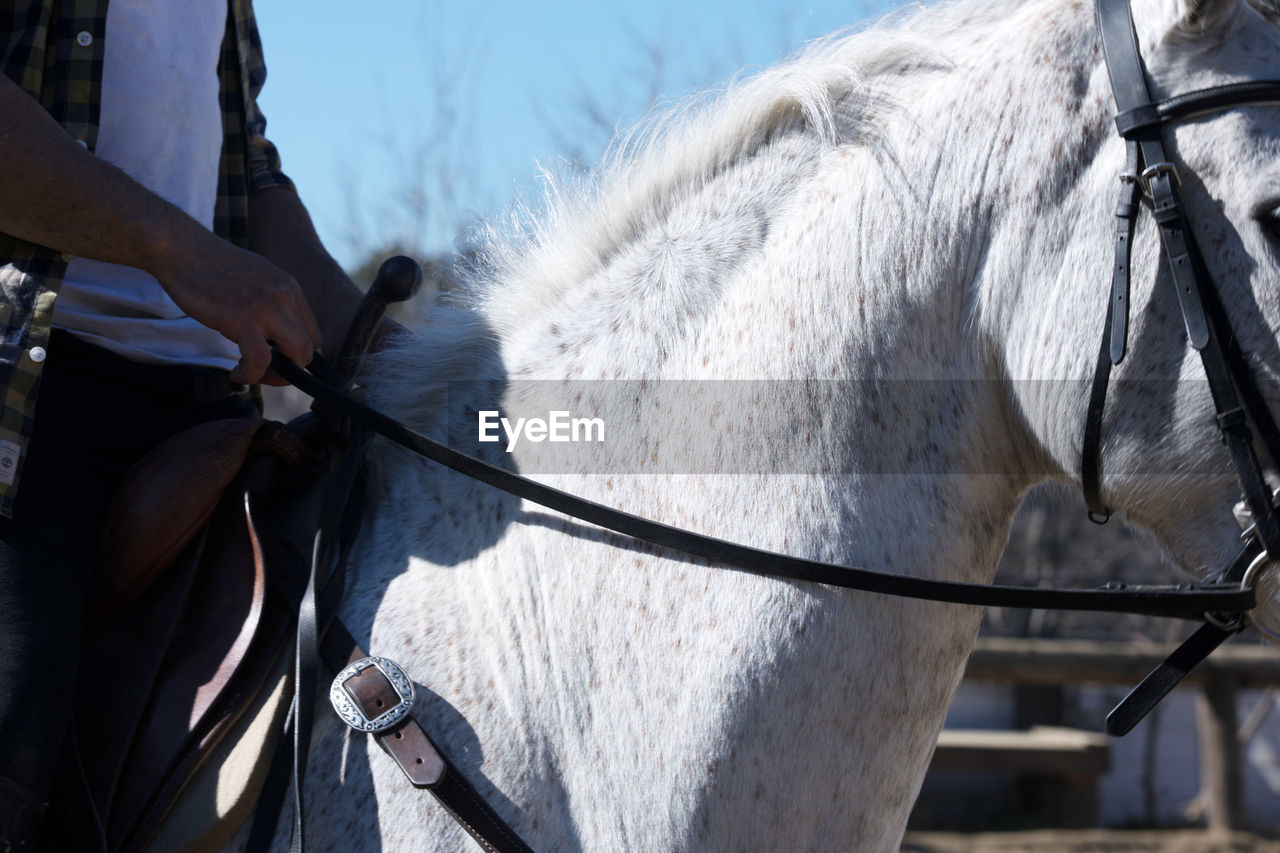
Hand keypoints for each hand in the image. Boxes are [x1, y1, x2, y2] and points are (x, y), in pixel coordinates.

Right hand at [153, 231, 322, 383]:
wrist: (182, 249)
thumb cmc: (210, 267)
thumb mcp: (255, 280)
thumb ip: (271, 304)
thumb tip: (276, 337)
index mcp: (289, 288)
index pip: (313, 333)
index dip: (297, 355)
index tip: (276, 362)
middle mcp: (285, 296)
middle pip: (309, 347)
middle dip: (291, 369)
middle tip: (265, 373)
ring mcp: (266, 307)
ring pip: (297, 354)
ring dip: (276, 376)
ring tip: (251, 374)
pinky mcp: (243, 318)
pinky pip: (260, 360)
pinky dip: (250, 375)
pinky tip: (235, 374)